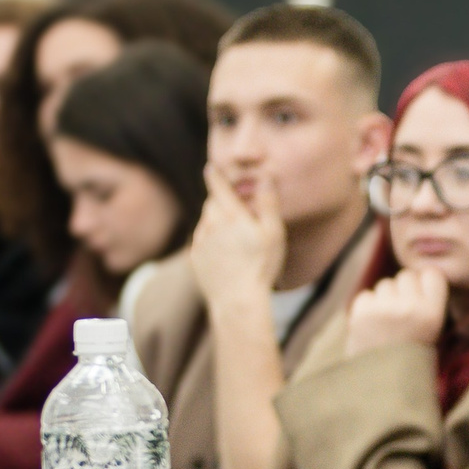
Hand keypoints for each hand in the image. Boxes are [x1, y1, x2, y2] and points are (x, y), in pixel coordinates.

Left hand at [190, 166, 287, 311]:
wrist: (237, 300)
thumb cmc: (260, 266)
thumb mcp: (273, 233)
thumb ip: (268, 203)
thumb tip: (265, 176)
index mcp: (230, 216)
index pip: (218, 186)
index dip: (215, 175)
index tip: (211, 168)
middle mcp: (210, 224)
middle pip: (212, 203)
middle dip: (221, 201)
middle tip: (237, 210)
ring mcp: (200, 241)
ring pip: (206, 222)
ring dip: (217, 222)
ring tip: (235, 238)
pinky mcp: (195, 257)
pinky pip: (202, 240)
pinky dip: (211, 240)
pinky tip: (227, 255)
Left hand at [343, 266, 448, 353]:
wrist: (382, 390)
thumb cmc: (410, 360)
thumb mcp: (431, 333)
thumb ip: (427, 303)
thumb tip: (416, 274)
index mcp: (432, 314)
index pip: (432, 274)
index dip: (425, 283)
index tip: (422, 297)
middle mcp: (409, 308)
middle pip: (406, 276)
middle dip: (404, 290)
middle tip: (402, 314)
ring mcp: (383, 309)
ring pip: (385, 285)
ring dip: (385, 299)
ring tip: (386, 324)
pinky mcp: (360, 314)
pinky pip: (365, 296)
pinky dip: (367, 308)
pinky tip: (372, 328)